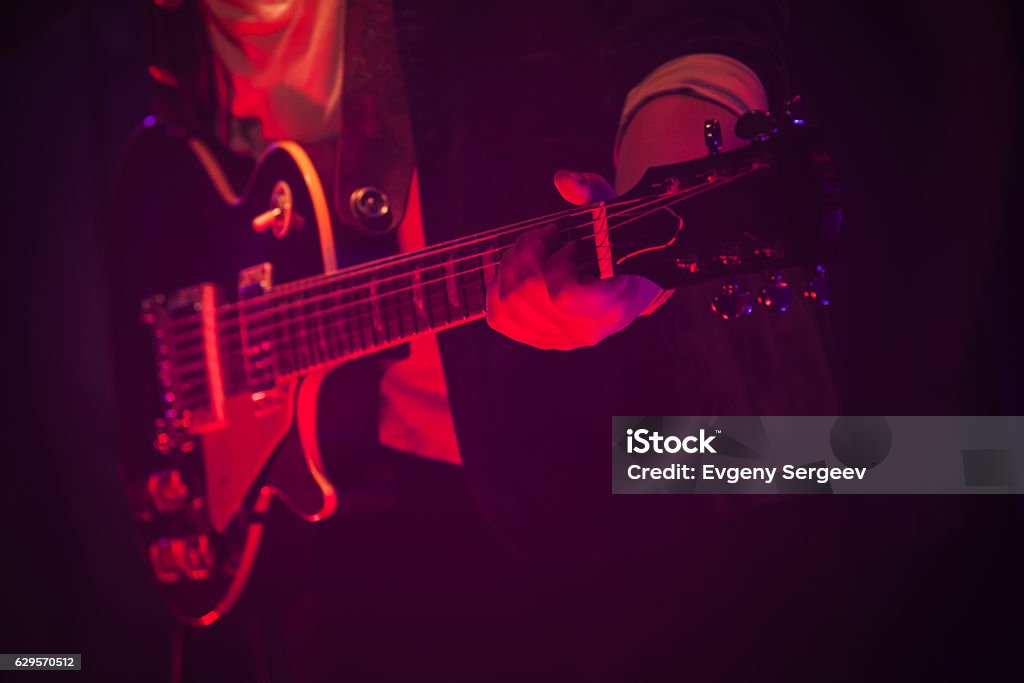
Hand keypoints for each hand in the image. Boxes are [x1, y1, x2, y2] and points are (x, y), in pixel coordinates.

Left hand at [485, 170, 666, 350]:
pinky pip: (500, 318)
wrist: (632, 281)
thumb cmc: (622, 243)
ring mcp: (561, 340)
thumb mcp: (615, 213)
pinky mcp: (541, 338)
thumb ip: (593, 192)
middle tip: (545, 236)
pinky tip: (519, 269)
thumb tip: (562, 179)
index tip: (571, 243)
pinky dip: (499, 288)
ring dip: (512, 266)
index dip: (557, 263)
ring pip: (507, 305)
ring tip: (533, 248)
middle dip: (526, 253)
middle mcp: (585, 331)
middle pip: (526, 295)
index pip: (563, 296)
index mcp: (614, 306)